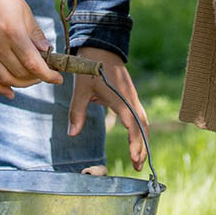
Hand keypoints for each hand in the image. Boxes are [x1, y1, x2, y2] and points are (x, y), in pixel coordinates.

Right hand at [0, 0, 62, 96]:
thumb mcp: (24, 9)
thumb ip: (35, 34)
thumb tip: (47, 52)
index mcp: (13, 33)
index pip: (33, 64)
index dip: (48, 75)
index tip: (58, 78)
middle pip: (21, 74)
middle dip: (38, 77)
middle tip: (48, 71)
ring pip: (6, 79)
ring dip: (22, 84)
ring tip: (33, 78)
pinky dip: (0, 88)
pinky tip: (11, 93)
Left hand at [66, 46, 148, 168]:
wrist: (101, 47)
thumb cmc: (90, 68)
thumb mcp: (80, 90)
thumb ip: (76, 113)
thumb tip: (72, 134)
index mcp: (120, 99)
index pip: (132, 125)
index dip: (135, 143)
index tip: (134, 158)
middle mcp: (131, 100)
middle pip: (143, 127)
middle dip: (142, 147)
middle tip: (137, 167)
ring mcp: (132, 98)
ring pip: (143, 122)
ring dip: (143, 140)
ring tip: (138, 158)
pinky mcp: (131, 96)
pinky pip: (139, 116)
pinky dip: (140, 130)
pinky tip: (136, 139)